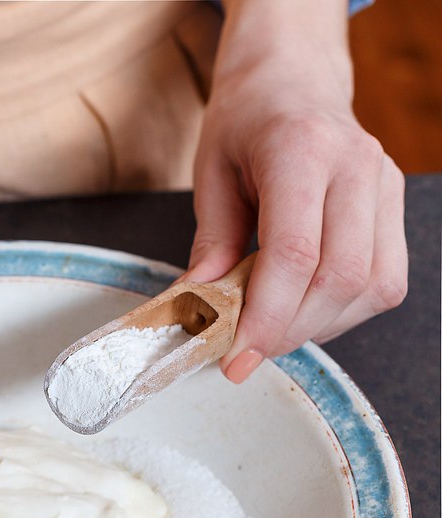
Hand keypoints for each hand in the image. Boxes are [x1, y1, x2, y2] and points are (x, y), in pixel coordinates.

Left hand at [186, 0, 406, 382]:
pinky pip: (384, 281)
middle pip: (340, 278)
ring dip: (317, 326)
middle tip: (245, 353)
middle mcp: (357, 168)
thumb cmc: (246, 122)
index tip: (236, 357)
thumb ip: (211, 241)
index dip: (268, 316)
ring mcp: (386, 187)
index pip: (295, 253)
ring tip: (270, 328)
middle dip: (290, 330)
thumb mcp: (210, 172)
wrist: (292, 81)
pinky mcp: (395, 208)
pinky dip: (342, 311)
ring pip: (371, 287)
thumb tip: (202, 307)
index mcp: (301, 151)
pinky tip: (302, 309)